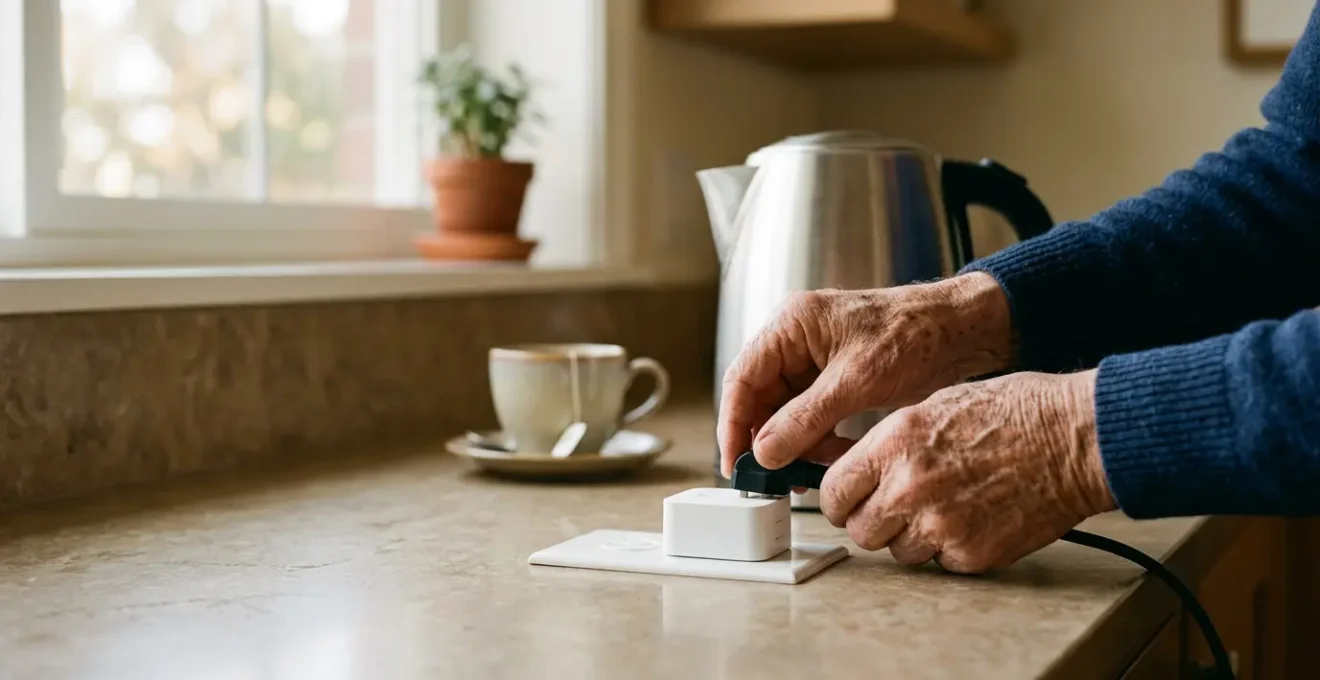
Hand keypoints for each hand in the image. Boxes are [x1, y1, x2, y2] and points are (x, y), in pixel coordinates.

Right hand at [718, 272, 1015, 476]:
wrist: (965, 331)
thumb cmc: (917, 334)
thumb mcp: (855, 381)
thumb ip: (805, 417)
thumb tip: (766, 449)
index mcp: (793, 324)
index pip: (742, 377)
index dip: (734, 423)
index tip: (737, 461)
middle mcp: (798, 338)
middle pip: (761, 396)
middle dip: (769, 438)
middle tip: (774, 476)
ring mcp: (817, 357)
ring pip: (786, 409)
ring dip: (797, 442)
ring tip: (815, 468)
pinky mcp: (837, 376)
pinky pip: (812, 412)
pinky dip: (818, 437)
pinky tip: (834, 455)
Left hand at [819, 370, 1117, 573]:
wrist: (1074, 438)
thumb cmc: (1013, 413)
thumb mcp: (933, 407)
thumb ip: (889, 446)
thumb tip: (858, 473)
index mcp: (895, 443)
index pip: (834, 490)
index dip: (840, 499)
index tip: (848, 501)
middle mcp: (910, 486)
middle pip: (860, 531)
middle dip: (873, 522)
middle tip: (895, 510)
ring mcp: (941, 524)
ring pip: (898, 552)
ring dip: (912, 537)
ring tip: (944, 507)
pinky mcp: (972, 553)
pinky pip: (941, 563)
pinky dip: (952, 548)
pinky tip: (974, 518)